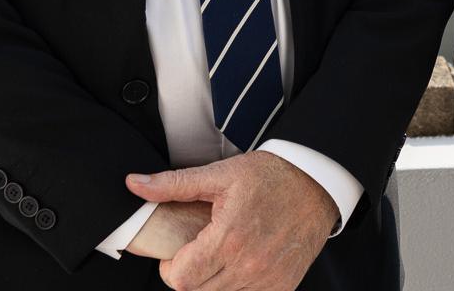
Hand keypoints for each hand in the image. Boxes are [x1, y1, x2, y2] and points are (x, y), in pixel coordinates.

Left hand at [127, 151, 338, 290]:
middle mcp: (248, 264)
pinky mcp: (282, 285)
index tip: (178, 252)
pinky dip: (239, 286)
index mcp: (228, 238)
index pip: (180, 279)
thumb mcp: (221, 174)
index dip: (171, 267)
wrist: (319, 182)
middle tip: (200, 249)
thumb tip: (134, 183)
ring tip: (222, 255)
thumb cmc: (271, 176)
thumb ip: (174, 184)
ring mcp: (267, 278)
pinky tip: (244, 263)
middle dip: (191, 273)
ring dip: (214, 281)